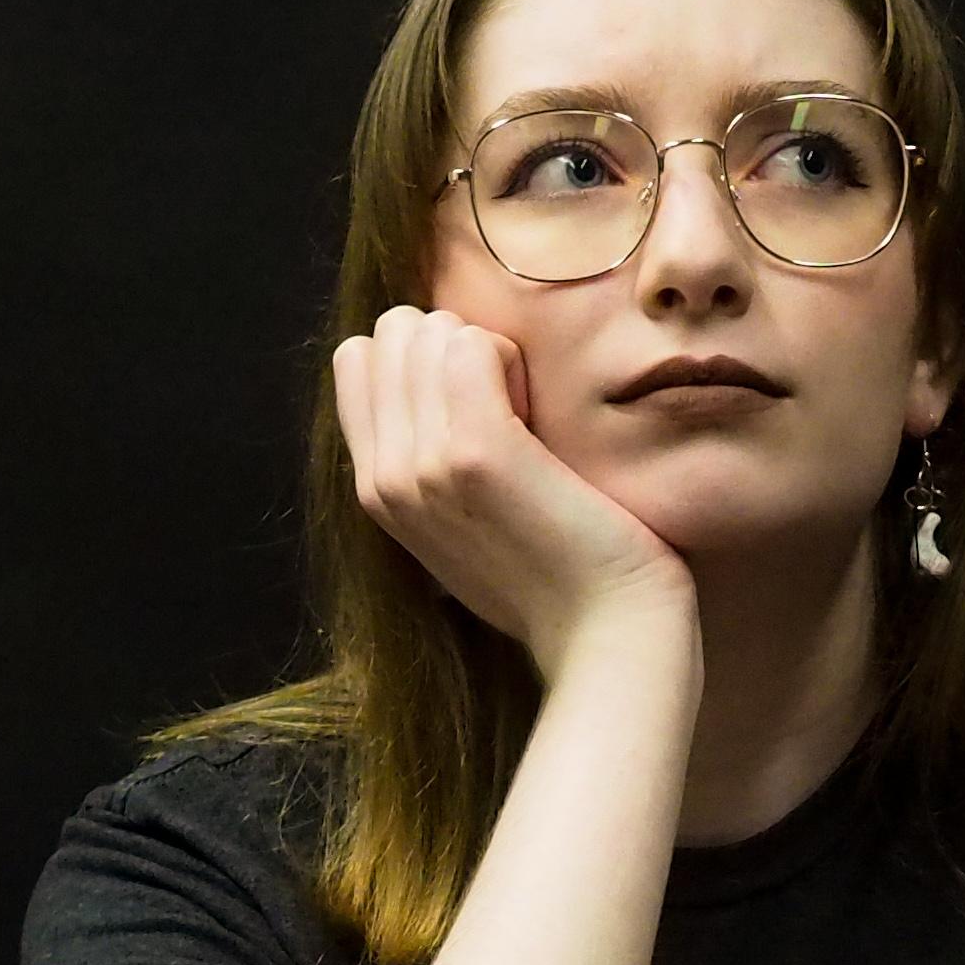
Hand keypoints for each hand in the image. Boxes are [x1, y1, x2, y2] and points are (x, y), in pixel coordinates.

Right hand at [333, 306, 695, 685]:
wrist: (607, 633)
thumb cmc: (557, 574)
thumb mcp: (464, 523)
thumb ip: (430, 461)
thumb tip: (434, 377)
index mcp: (375, 490)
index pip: (357, 359)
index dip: (421, 357)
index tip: (477, 403)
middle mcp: (386, 477)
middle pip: (391, 334)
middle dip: (453, 343)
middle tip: (509, 408)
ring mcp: (423, 465)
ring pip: (429, 331)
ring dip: (487, 349)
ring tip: (527, 416)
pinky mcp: (477, 454)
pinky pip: (470, 345)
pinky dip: (510, 356)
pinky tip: (538, 412)